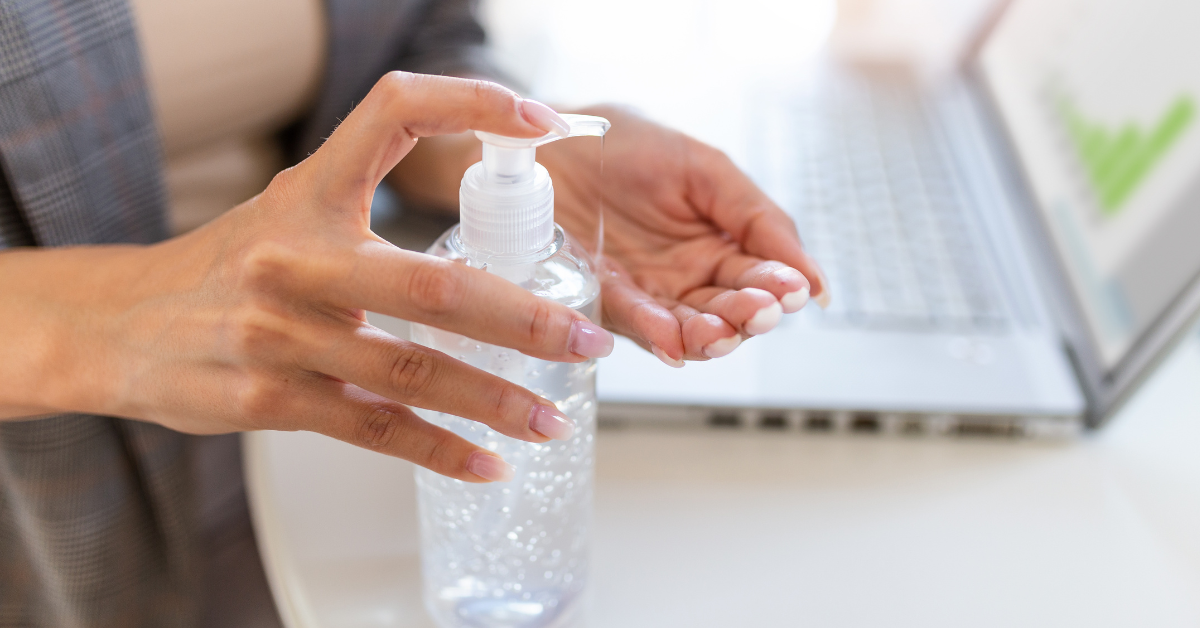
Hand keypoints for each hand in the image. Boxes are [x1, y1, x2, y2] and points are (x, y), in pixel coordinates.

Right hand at [0, 74, 613, 481]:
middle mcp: (296, 260)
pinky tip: (486, 463)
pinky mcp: (270, 400)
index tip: (539, 120)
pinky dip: (439, 451)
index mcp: (310, 195)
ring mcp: (281, 336)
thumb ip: (371, 213)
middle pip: (432, 287)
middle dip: (523, 319)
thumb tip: (482, 239)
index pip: (393, 117)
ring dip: (495, 399)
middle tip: (586, 340)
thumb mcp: (292, 213)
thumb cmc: (225, 265)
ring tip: (552, 416)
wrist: (121, 325)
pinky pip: (374, 430)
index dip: (469, 106)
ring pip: (412, 372)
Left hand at [539, 106, 829, 365]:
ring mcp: (648, 293)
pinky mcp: (603, 297)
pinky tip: (672, 339)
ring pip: (687, 328)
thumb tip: (815, 280)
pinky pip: (632, 320)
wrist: (556, 139)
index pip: (761, 278)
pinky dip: (653, 332)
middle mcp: (689, 278)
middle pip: (729, 311)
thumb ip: (760, 220)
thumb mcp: (706, 170)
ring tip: (719, 332)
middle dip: (747, 315)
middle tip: (759, 310)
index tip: (792, 292)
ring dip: (706, 335)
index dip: (778, 287)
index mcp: (721, 246)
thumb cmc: (631, 146)